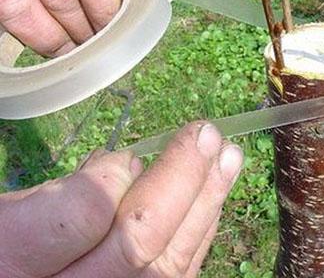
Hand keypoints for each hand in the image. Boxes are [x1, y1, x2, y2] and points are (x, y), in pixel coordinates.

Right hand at [0, 122, 242, 277]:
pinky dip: (199, 231)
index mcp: (15, 258)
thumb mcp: (10, 212)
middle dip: (182, 179)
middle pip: (141, 242)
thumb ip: (64, 193)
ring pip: (169, 262)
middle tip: (208, 133)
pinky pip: (177, 274)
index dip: (116, 178)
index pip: (84, 216)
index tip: (128, 156)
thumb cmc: (10, 249)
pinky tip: (212, 198)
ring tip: (229, 157)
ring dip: (206, 201)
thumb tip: (128, 165)